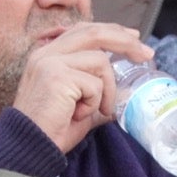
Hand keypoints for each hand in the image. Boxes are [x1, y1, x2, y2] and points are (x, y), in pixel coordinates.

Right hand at [10, 22, 150, 153]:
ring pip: (100, 62)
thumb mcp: (81, 105)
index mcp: (49, 54)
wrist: (30, 146)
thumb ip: (98, 92)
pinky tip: (78, 114)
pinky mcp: (57, 76)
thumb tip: (125, 93)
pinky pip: (95, 85)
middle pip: (93, 33)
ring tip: (96, 110)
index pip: (84, 31)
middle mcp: (47, 53)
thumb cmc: (53, 128)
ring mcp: (50, 62)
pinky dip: (95, 103)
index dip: (111, 31)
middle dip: (124, 41)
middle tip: (146, 54)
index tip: (134, 38)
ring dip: (108, 91)